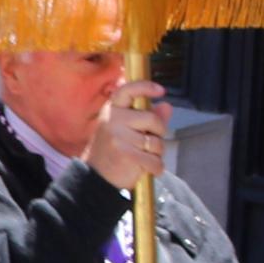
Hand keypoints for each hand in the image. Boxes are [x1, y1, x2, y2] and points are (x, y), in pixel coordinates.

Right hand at [83, 76, 171, 190]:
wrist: (96, 175)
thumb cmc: (114, 149)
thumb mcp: (127, 129)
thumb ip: (148, 117)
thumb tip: (167, 106)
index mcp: (113, 110)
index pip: (128, 90)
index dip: (145, 87)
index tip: (161, 90)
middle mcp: (113, 120)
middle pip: (152, 119)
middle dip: (160, 132)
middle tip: (152, 141)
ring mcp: (118, 137)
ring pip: (156, 142)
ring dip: (158, 153)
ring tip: (146, 156)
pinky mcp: (125, 154)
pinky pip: (154, 160)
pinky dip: (157, 167)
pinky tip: (149, 168)